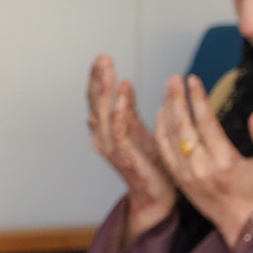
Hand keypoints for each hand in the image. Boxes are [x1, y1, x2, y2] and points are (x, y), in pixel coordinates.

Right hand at [86, 56, 175, 237]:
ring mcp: (111, 147)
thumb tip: (123, 85)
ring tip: (110, 70)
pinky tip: (122, 96)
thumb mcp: (139, 130)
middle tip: (104, 58)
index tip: (103, 57)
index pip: (97, 98)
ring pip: (103, 114)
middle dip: (98, 79)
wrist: (157, 194)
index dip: (98, 78)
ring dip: (105, 91)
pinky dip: (119, 112)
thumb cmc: (150, 162)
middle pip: (95, 102)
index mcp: (106, 129)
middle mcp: (102, 136)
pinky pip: (119, 131)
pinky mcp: (125, 157)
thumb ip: (128, 109)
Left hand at [154, 73, 252, 245]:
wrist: (243, 224)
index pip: (206, 122)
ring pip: (169, 136)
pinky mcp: (179, 179)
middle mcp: (201, 166)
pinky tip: (162, 113)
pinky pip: (163, 150)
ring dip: (166, 110)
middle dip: (177, 98)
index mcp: (225, 161)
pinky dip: (160, 129)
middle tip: (175, 78)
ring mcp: (186, 174)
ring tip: (169, 90)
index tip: (193, 79)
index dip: (198, 98)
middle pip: (183, 125)